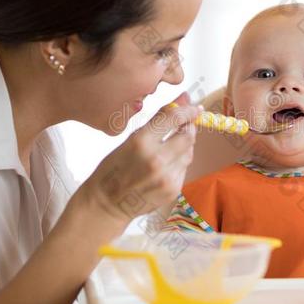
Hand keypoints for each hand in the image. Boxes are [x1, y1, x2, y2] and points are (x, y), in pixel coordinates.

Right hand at [81, 92, 201, 231]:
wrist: (108, 203)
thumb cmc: (115, 168)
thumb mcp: (131, 139)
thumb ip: (159, 120)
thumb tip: (183, 99)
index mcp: (141, 142)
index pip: (174, 118)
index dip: (188, 110)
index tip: (195, 107)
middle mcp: (156, 159)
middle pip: (188, 135)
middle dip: (189, 127)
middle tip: (185, 125)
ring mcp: (166, 176)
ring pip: (189, 152)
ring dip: (184, 146)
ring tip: (168, 149)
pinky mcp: (173, 189)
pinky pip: (184, 168)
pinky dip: (178, 163)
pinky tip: (164, 167)